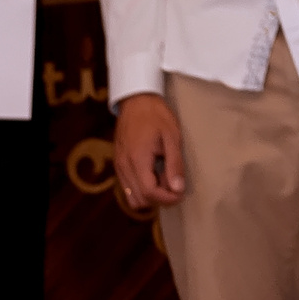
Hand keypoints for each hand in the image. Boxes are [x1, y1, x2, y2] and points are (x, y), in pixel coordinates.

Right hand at [114, 92, 186, 209]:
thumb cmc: (156, 115)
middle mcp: (124, 166)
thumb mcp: (172, 137)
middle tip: (174, 185)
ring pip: (131, 197)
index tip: (180, 193)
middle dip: (159, 199)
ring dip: (149, 195)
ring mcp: (118, 166)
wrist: (136, 100)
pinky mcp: (117, 164)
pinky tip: (153, 174)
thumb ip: (175, 164)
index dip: (167, 199)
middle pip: (140, 200)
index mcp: (137, 159)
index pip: (150, 193)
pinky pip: (127, 187)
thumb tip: (178, 189)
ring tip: (163, 179)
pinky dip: (141, 188)